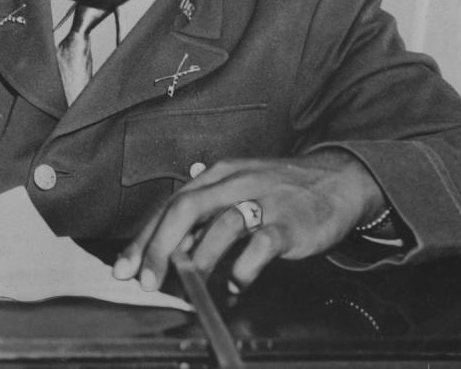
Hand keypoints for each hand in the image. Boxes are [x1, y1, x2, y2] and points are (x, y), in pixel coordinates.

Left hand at [112, 150, 384, 291]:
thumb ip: (204, 216)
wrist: (336, 180)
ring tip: (192, 285)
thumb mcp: (236, 190)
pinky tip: (236, 283)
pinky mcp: (290, 222)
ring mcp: (264, 200)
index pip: (170, 204)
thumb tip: (165, 249)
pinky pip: (262, 245)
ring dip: (200, 260)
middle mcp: (235, 182)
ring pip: (221, 225)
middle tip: (147, 281)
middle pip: (186, 209)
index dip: (144, 238)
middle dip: (160, 247)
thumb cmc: (279, 191)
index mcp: (217, 174)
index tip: (125, 267)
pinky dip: (244, 267)